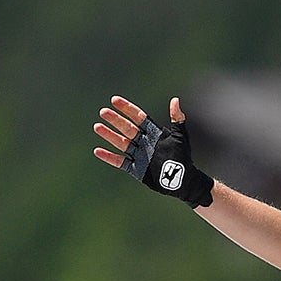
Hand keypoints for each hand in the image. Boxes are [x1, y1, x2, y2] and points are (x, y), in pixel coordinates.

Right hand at [92, 96, 214, 206]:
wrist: (183, 180)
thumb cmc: (183, 157)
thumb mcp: (181, 137)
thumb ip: (177, 119)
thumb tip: (175, 100)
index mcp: (153, 133)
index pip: (138, 117)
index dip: (127, 108)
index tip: (115, 100)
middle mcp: (143, 142)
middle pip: (127, 128)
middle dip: (115, 120)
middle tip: (103, 112)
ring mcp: (138, 155)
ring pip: (121, 143)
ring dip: (109, 135)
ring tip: (97, 127)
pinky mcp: (136, 169)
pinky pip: (120, 162)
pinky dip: (109, 157)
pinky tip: (98, 151)